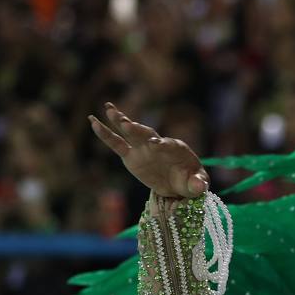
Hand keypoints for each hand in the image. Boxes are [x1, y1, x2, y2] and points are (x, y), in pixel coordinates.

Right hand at [88, 102, 208, 198]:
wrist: (180, 184)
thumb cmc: (191, 181)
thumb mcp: (197, 184)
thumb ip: (198, 183)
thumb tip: (199, 186)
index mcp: (177, 149)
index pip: (169, 144)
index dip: (162, 144)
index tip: (155, 144)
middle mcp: (158, 145)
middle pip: (147, 134)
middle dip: (138, 129)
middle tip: (127, 124)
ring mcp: (143, 149)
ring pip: (130, 134)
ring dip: (120, 121)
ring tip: (109, 109)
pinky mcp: (131, 157)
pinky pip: (116, 144)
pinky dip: (105, 134)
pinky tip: (94, 122)